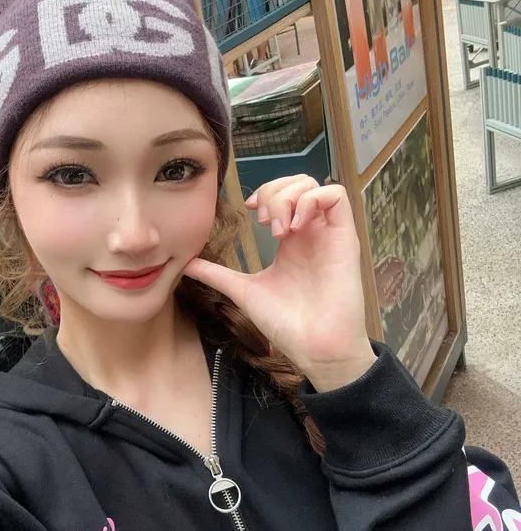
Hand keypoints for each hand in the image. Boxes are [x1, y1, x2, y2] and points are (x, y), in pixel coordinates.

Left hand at [184, 176, 375, 391]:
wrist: (312, 346)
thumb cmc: (285, 323)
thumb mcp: (244, 290)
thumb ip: (217, 274)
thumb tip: (186, 265)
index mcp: (290, 241)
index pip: (282, 194)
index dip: (263, 192)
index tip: (247, 210)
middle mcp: (311, 233)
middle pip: (298, 183)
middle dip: (274, 191)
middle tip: (261, 221)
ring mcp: (328, 234)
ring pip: (315, 185)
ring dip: (288, 198)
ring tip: (277, 230)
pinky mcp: (345, 238)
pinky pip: (336, 196)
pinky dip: (311, 200)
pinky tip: (294, 227)